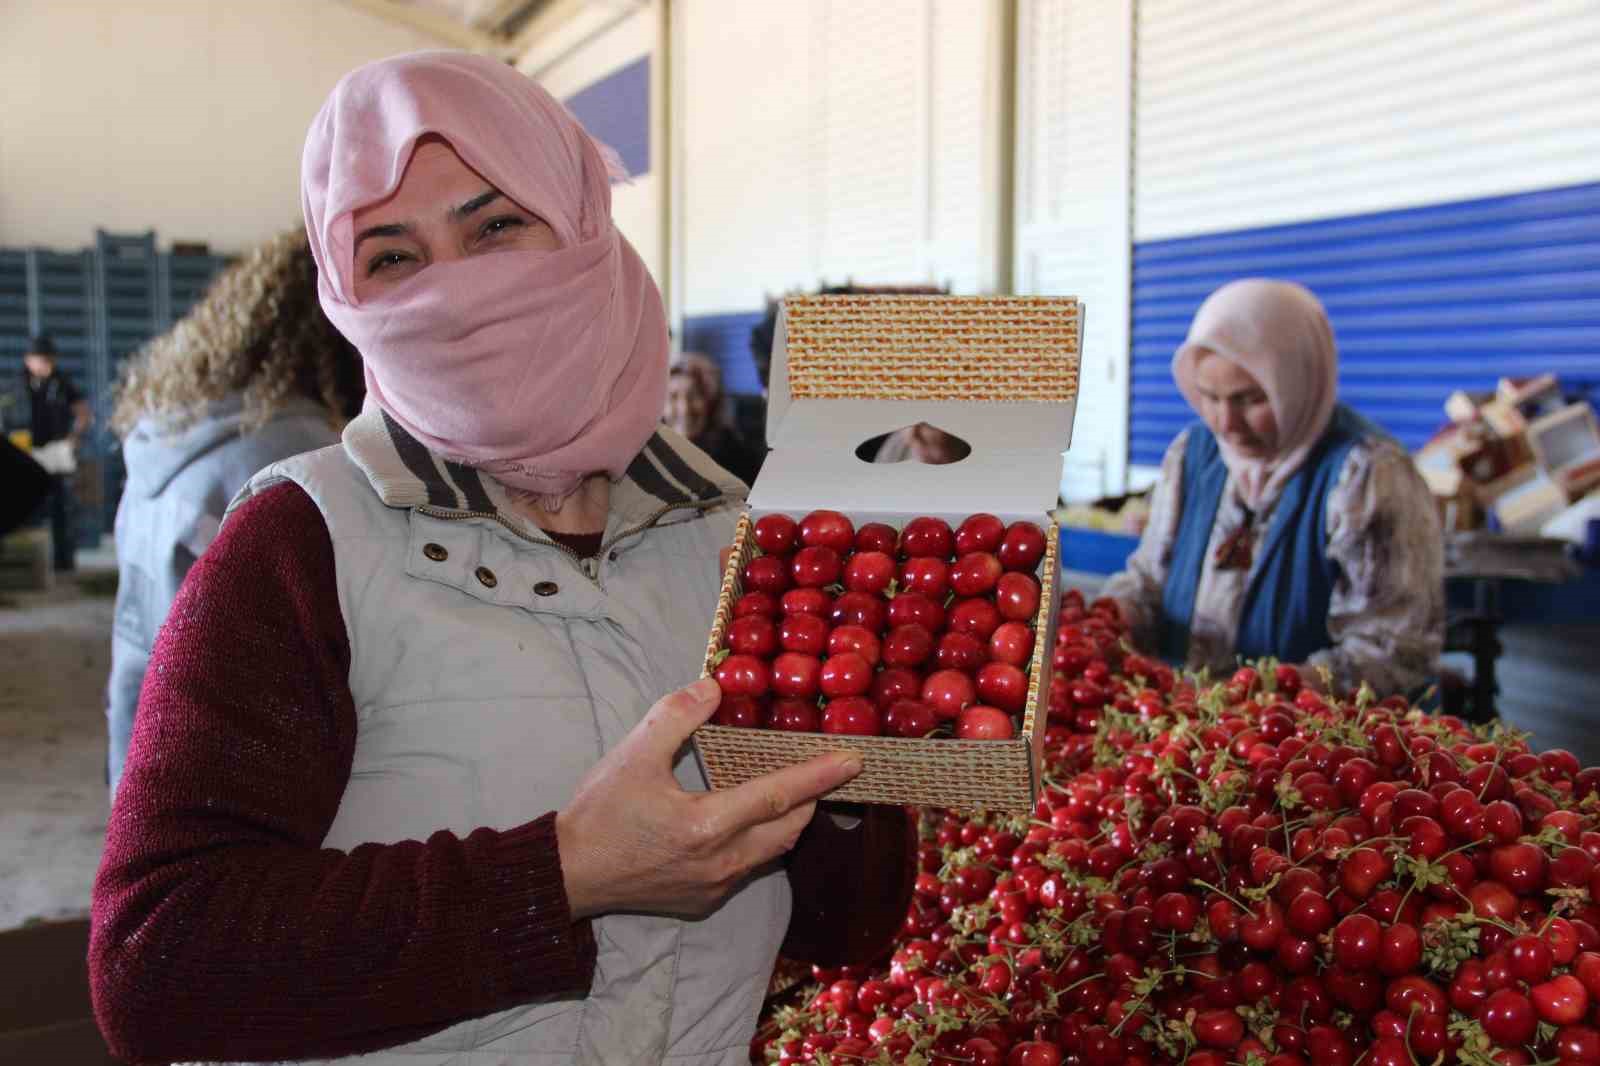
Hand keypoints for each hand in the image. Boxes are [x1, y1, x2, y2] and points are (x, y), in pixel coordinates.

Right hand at [555, 677, 862, 919]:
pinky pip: (749, 867)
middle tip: (824, 768)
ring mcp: (715, 886)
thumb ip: (676, 716)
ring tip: (793, 790)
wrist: (567, 875)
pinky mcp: (705, 900)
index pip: (779, 795)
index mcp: (707, 824)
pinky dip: (761, 840)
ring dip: (788, 820)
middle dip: (812, 797)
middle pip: (789, 827)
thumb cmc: (600, 814)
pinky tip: (748, 820)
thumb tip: (714, 686)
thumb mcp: (633, 755)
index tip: (855, 761)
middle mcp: (722, 861)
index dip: (819, 775)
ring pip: (773, 851)